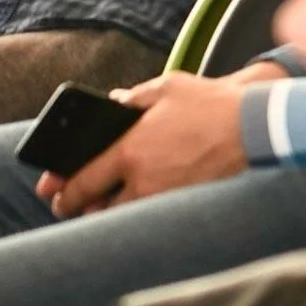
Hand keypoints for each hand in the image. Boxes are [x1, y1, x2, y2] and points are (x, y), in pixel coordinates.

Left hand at [36, 66, 280, 216]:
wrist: (255, 128)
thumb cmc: (212, 104)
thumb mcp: (167, 88)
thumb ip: (134, 99)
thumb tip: (115, 103)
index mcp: (130, 150)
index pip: (82, 181)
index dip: (61, 191)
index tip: (51, 192)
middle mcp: (142, 181)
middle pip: (97, 209)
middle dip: (78, 209)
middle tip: (69, 206)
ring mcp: (164, 198)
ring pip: (123, 218)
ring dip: (107, 214)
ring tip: (101, 205)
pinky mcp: (185, 206)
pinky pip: (150, 217)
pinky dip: (137, 214)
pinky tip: (137, 203)